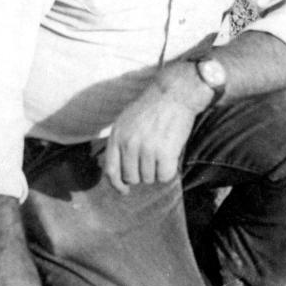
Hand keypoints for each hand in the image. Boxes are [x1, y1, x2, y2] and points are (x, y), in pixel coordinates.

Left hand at [102, 64, 209, 192]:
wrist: (174, 94)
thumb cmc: (152, 108)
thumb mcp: (126, 121)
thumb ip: (120, 142)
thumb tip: (118, 171)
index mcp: (117, 136)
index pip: (111, 171)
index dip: (117, 185)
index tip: (125, 191)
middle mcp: (128, 144)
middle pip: (132, 178)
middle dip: (142, 173)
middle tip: (152, 159)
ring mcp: (146, 149)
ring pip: (149, 178)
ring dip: (157, 170)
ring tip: (162, 151)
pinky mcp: (164, 153)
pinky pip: (164, 176)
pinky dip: (168, 171)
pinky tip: (171, 156)